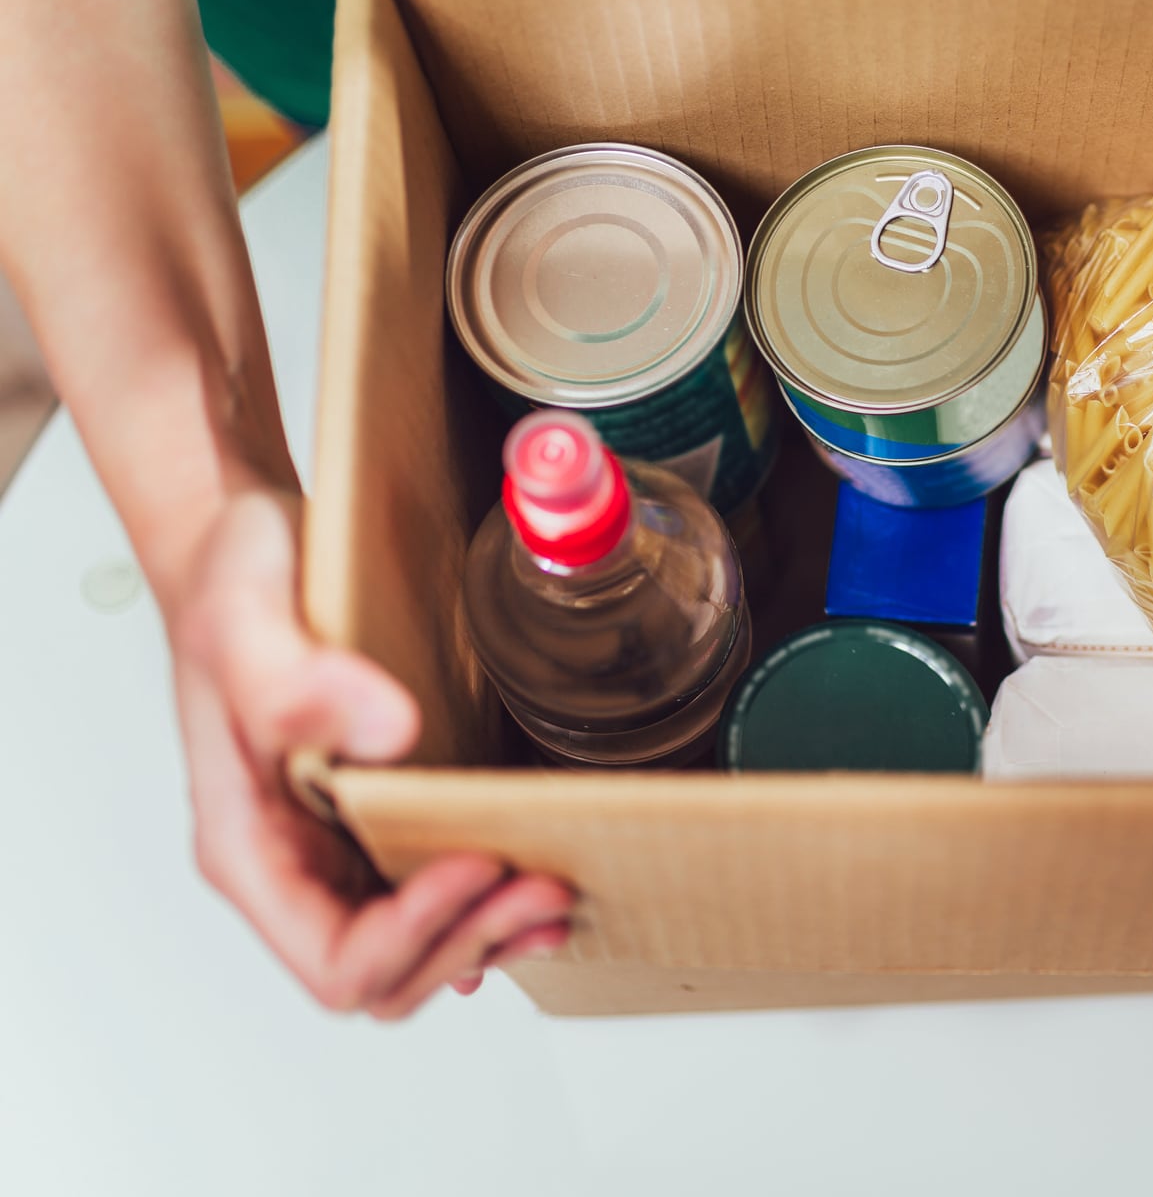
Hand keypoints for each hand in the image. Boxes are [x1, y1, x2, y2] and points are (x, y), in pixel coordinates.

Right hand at [170, 488, 574, 1016]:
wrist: (246, 545)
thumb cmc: (230, 581)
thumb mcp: (244, 615)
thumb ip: (295, 680)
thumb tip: (388, 731)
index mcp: (249, 845)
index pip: (332, 957)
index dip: (413, 933)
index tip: (478, 862)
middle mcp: (293, 862)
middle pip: (385, 973)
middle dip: (469, 940)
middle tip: (546, 886)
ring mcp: (338, 846)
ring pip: (418, 947)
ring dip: (490, 933)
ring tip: (558, 894)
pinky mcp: (382, 816)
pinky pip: (435, 894)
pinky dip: (489, 902)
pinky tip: (536, 880)